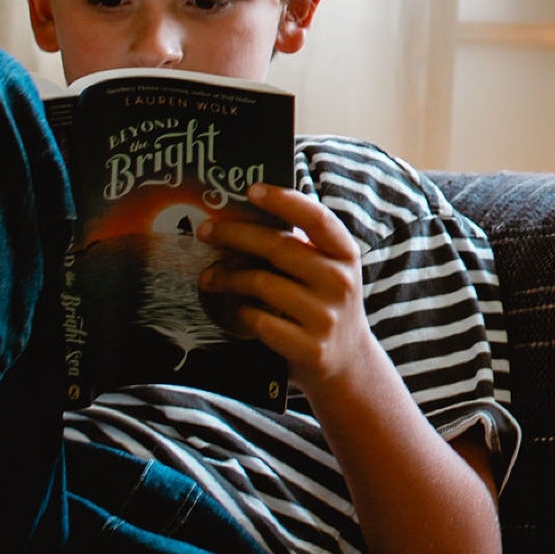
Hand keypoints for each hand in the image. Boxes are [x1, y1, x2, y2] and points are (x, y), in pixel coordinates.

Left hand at [196, 182, 374, 393]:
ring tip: (208, 277)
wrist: (348, 363)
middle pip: (277, 247)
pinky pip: (259, 320)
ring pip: (261, 283)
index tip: (251, 190)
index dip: (284, 200)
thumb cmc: (325, 305)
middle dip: (234, 235)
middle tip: (206, 231)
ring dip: (226, 277)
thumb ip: (300, 246)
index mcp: (346, 255)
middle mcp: (340, 283)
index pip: (317, 218)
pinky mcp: (309, 348)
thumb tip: (244, 215)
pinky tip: (233, 308)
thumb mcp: (327, 271)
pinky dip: (240, 312)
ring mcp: (326, 317)